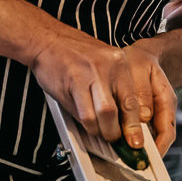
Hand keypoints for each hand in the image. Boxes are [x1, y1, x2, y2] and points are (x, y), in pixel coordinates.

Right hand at [30, 30, 176, 155]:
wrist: (45, 39)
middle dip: (123, 131)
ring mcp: (92, 73)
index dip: (135, 124)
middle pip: (124, 108)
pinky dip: (87, 125)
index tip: (136, 140)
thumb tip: (119, 121)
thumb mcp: (100, 63)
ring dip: (104, 131)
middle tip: (119, 141)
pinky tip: (86, 125)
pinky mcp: (74, 81)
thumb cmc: (70, 54)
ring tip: (101, 133)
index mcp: (119, 62)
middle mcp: (110, 66)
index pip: (134, 99)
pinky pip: (85, 113)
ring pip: (107, 113)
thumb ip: (111, 88)